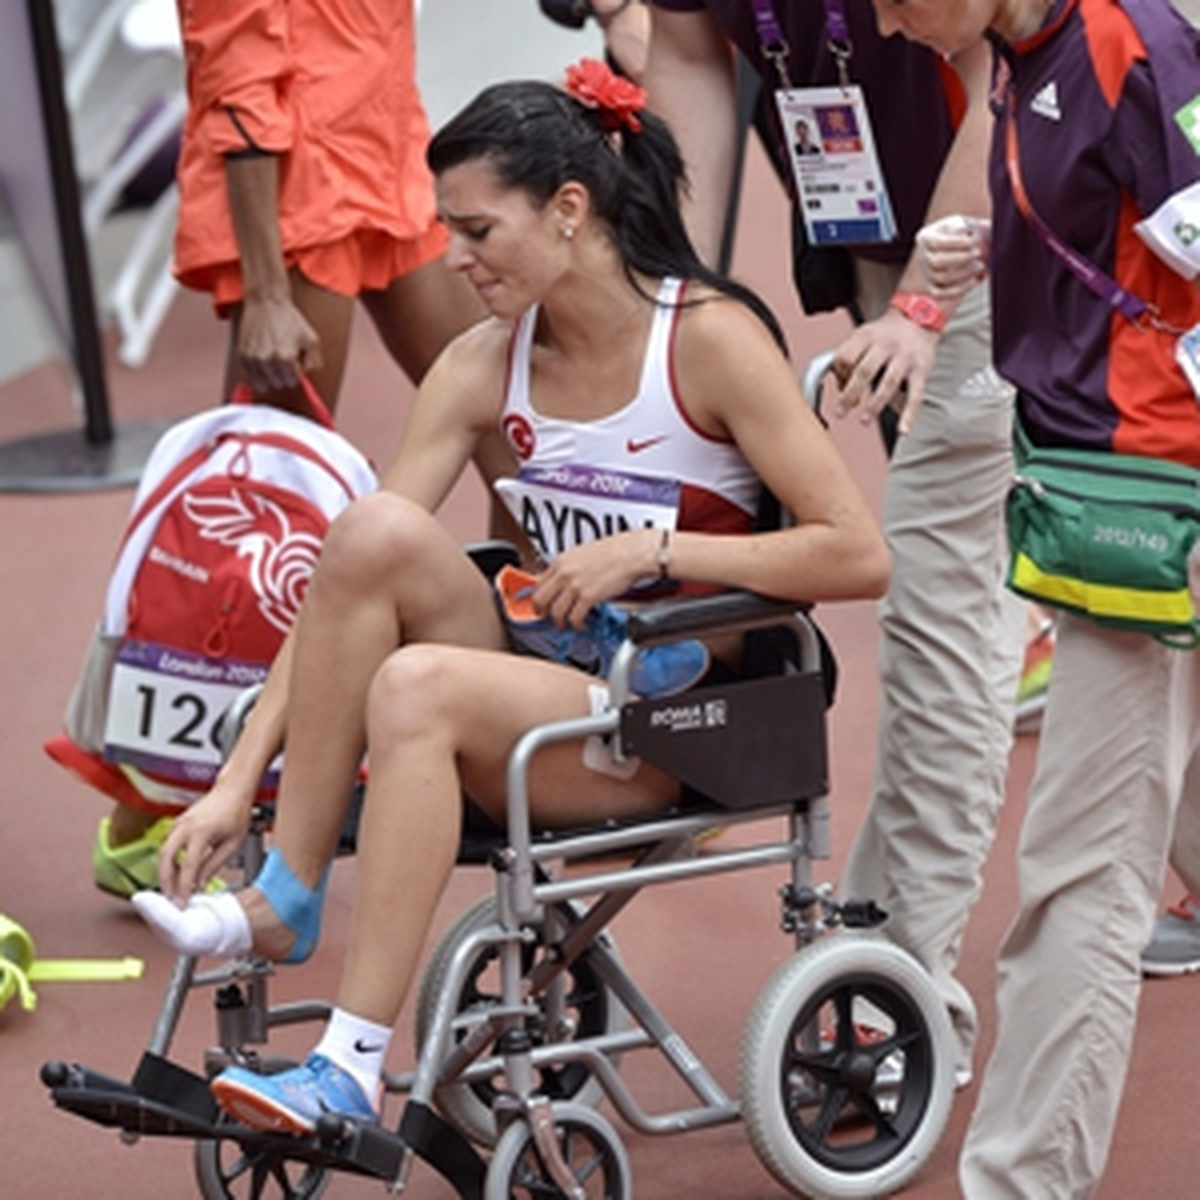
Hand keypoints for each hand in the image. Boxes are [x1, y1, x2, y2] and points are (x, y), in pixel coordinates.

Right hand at [157, 779, 253, 901]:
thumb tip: (200, 885)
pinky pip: (168, 844)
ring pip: (163, 851)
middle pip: (164, 858)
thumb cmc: (237, 813)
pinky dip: (169, 860)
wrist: (233, 789)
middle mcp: (185, 826)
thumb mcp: (232, 843)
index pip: (188, 867)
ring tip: (173, 889)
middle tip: (171, 898)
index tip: (183, 903)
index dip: (184, 888)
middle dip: (165, 881)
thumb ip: (214, 865)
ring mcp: (179, 823)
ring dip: (165, 872)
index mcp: (201, 832)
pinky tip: (177, 872)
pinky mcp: (178, 823)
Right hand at [237, 294, 323, 393]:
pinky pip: (250, 379)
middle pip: (280, 384)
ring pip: (265, 384)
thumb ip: (315, 361)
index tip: (295, 360)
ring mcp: (253, 360)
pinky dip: (257, 375)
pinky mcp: (243, 356)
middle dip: (284, 374)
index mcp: (286, 358)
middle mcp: (268, 361)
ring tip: (273, 357)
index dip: (296, 371)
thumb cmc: (289, 320)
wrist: (266, 303)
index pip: (294, 381)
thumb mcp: (311, 338)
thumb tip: (307, 375)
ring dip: (270, 375)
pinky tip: (262, 362)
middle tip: (283, 356)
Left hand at [529, 529, 659, 628]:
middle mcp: (564, 573)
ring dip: (560, 622)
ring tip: (567, 624)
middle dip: (543, 613)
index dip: (538, 599)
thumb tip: (563, 583)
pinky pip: (574, 618)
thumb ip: (569, 568)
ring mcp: (575, 585)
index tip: (542, 606)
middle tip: (549, 618)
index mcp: (561, 561)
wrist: (631, 553)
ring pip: (556, 612)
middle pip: (541, 600)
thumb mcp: (583, 554)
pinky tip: (582, 624)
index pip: (538, 584)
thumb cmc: (614, 552)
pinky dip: (577, 625)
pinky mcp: (588, 597)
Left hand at [830, 308, 938, 435]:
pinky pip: (916, 395)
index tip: (839, 388)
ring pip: (888, 383)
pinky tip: (903, 430)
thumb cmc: (885, 334)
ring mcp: (905, 357)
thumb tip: (840, 389)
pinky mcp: (921, 369)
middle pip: (864, 371)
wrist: (920, 316)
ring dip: (874, 405)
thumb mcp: (863, 336)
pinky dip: (909, 414)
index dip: (839, 375)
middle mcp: (885, 344)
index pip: (846, 357)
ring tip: (864, 421)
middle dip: (850, 394)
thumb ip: (849, 358)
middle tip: (840, 412)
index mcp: (866, 336)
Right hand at [916, 214, 990, 301]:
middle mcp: (922, 256)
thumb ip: (960, 225)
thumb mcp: (960, 223)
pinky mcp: (933, 287)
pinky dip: (959, 290)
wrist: (961, 247)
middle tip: (978, 252)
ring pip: (941, 278)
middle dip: (961, 258)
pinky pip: (941, 294)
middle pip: (936, 262)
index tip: (974, 241)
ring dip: (964, 273)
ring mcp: (927, 273)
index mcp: (925, 238)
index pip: (937, 243)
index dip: (957, 243)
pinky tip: (974, 280)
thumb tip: (962, 230)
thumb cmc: (961, 233)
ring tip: (980, 265)